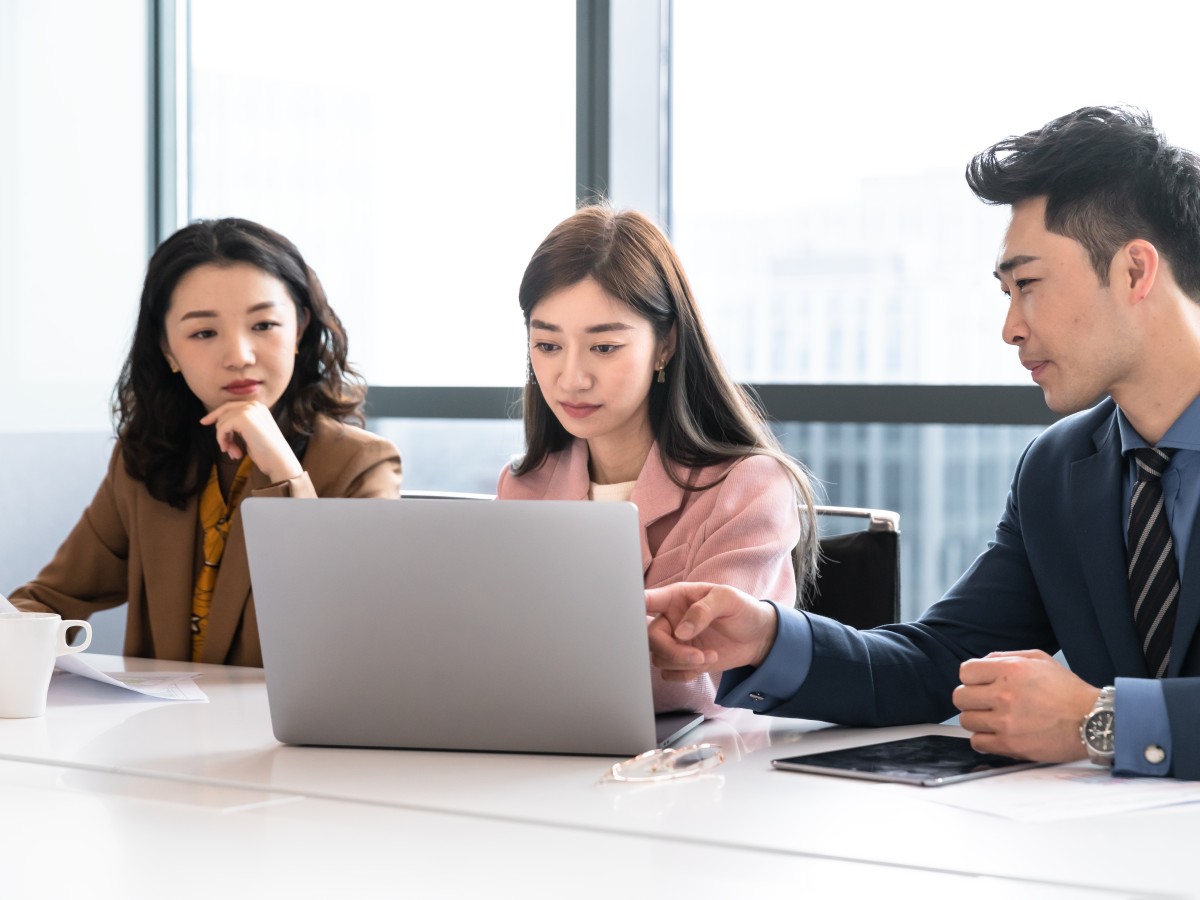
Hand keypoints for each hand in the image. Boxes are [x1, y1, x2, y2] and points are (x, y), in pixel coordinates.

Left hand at [199, 401, 302, 484]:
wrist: (279, 461)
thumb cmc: (267, 452)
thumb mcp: (252, 433)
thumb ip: (240, 424)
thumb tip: (220, 423)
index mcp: (258, 407)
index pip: (230, 406)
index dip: (216, 414)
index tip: (204, 422)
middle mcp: (254, 405)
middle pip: (224, 413)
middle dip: (221, 432)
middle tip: (226, 448)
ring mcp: (249, 410)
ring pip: (222, 422)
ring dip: (224, 440)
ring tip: (234, 452)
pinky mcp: (243, 418)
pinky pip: (222, 428)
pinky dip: (222, 440)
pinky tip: (232, 451)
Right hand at [645, 582, 777, 681]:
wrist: (758, 637)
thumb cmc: (743, 609)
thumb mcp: (728, 599)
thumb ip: (703, 610)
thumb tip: (681, 632)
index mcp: (676, 597)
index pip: (647, 600)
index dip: (634, 607)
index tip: (634, 616)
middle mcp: (670, 619)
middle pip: (650, 638)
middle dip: (672, 651)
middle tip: (697, 655)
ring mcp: (675, 641)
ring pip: (659, 658)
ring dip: (683, 663)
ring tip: (709, 656)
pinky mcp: (682, 661)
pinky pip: (669, 673)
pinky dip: (686, 673)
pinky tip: (706, 663)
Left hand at [953, 649, 1099, 762]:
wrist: (1093, 721)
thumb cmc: (1068, 691)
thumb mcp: (1039, 660)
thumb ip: (1005, 657)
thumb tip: (981, 663)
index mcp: (1010, 670)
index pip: (965, 672)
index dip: (972, 678)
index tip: (981, 684)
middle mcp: (1004, 694)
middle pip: (960, 697)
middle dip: (971, 699)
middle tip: (986, 702)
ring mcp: (1006, 721)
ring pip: (966, 720)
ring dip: (978, 719)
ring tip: (995, 719)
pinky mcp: (1011, 744)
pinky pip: (977, 742)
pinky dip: (984, 739)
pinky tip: (997, 734)